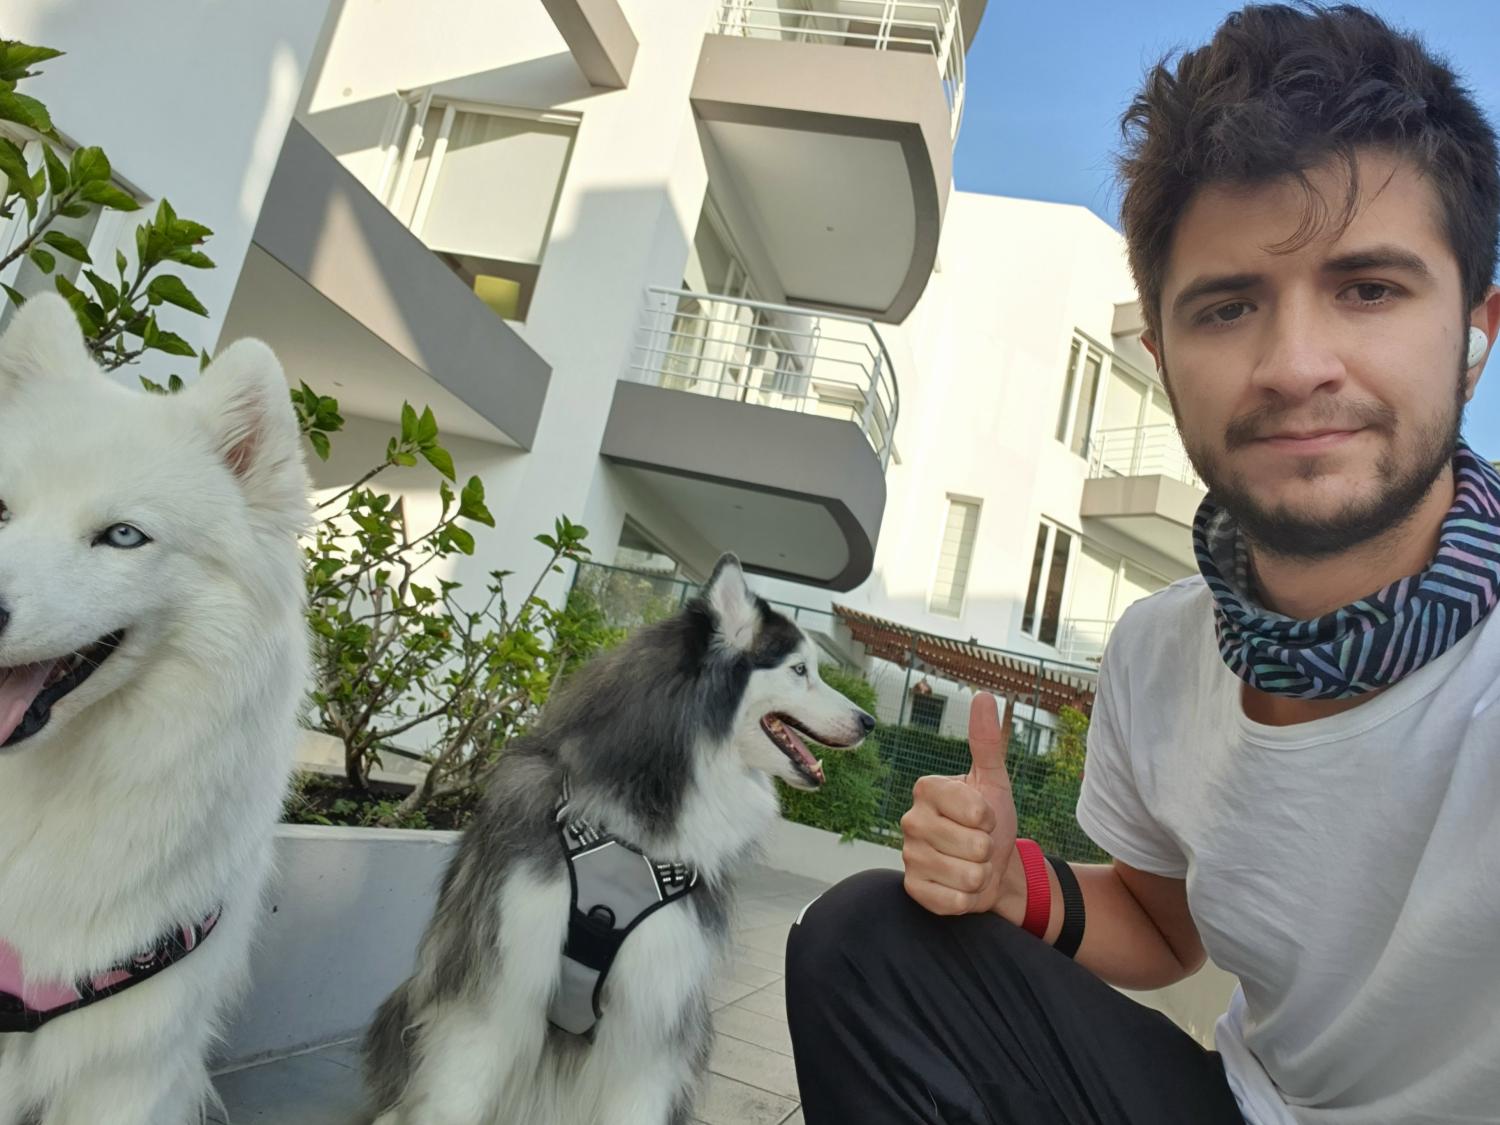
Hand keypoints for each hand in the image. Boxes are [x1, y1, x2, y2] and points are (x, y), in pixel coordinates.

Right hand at [900, 692, 1019, 915]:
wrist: (992, 870)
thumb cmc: (992, 824)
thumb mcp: (994, 782)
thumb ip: (987, 742)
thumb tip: (981, 696)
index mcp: (927, 788)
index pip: (976, 810)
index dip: (991, 819)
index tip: (985, 819)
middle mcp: (910, 819)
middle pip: (974, 845)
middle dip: (988, 851)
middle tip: (979, 846)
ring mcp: (908, 855)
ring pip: (967, 875)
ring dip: (980, 876)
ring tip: (972, 866)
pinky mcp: (912, 888)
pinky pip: (953, 900)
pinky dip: (966, 898)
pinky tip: (959, 886)